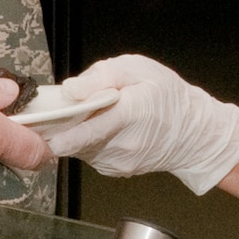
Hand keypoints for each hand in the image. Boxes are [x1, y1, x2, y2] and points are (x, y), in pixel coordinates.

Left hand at [39, 55, 238, 194]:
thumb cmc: (167, 96)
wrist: (193, 133)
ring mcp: (118, 161)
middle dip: (63, 123)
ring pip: (80, 146)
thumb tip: (70, 89)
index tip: (45, 134)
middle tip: (66, 107)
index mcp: (129, 115)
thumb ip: (101, 76)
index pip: (89, 130)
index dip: (64, 133)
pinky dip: (88, 140)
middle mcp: (122, 144)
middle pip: (76, 137)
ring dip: (77, 131)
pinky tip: (104, 128)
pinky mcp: (115, 170)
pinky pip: (90, 153)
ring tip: (96, 114)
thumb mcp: (137, 69)